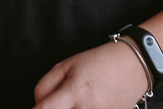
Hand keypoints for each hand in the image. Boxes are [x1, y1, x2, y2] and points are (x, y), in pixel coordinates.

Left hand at [33, 41, 151, 108]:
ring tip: (72, 101)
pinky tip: (84, 104)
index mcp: (74, 92)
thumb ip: (45, 86)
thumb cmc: (97, 62)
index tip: (35, 108)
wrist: (132, 65)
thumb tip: (37, 104)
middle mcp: (90, 108)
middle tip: (56, 103)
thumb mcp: (64, 66)